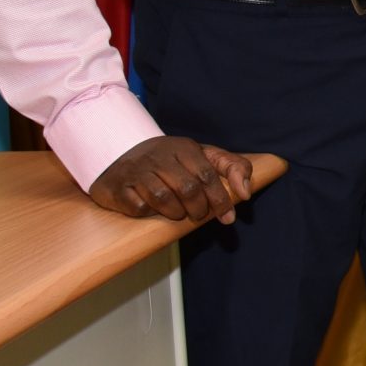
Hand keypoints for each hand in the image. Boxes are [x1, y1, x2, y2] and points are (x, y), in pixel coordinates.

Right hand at [90, 136, 255, 224]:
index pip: (208, 175)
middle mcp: (159, 157)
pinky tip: (154, 209)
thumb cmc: (171, 160)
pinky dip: (150, 213)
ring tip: (179, 213)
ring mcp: (137, 171)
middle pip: (187, 188)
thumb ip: (232, 167)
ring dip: (176, 213)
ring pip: (162, 198)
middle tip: (199, 215)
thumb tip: (246, 193)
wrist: (120, 152)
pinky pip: (139, 207)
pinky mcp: (119, 187)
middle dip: (199, 208)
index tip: (228, 218)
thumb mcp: (203, 156)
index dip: (221, 199)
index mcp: (184, 148)